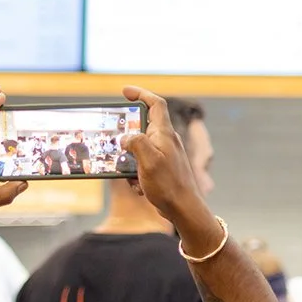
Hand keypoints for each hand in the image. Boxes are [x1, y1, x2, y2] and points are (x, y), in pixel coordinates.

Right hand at [118, 87, 213, 241]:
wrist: (184, 209)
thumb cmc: (169, 185)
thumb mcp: (148, 161)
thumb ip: (136, 142)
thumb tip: (126, 137)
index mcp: (165, 133)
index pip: (155, 104)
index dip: (140, 93)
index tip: (124, 91)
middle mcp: (166, 141)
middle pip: (144, 127)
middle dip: (129, 137)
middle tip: (117, 144)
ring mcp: (165, 155)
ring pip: (140, 149)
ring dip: (131, 161)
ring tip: (131, 175)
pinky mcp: (162, 168)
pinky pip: (143, 164)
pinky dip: (136, 173)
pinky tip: (140, 186)